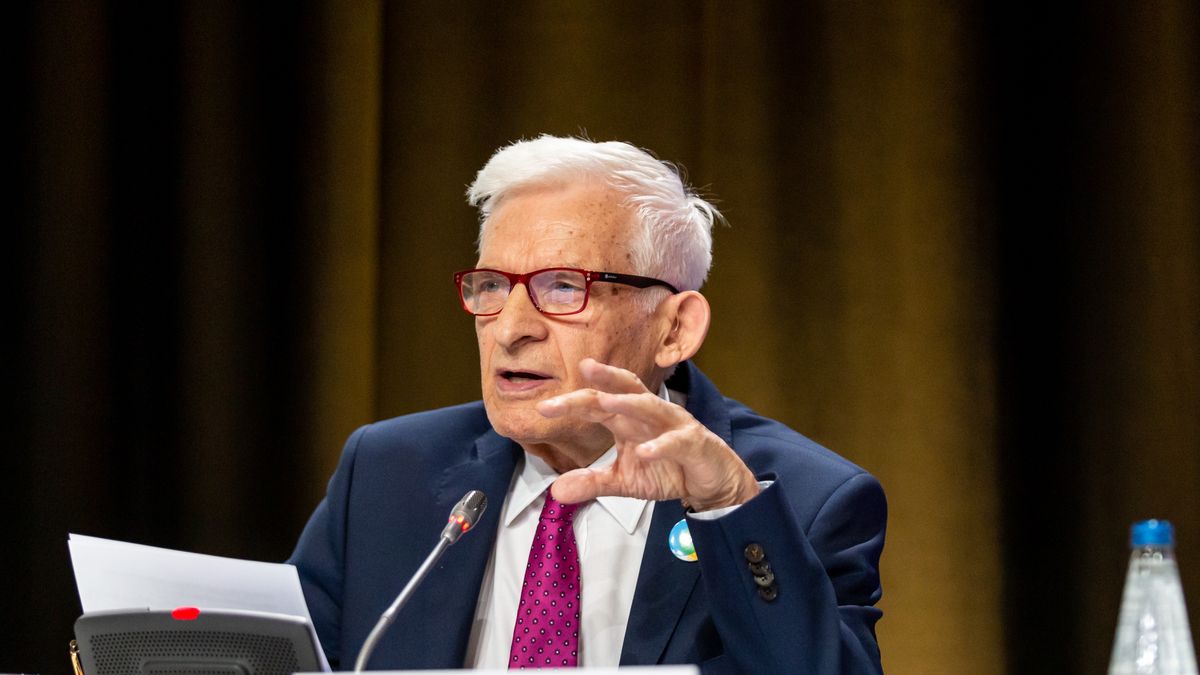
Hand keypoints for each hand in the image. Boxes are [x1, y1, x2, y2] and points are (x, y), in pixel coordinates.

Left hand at [537, 358, 759, 510]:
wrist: (711, 482)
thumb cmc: (668, 470)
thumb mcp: (624, 481)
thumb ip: (592, 482)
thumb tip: (556, 491)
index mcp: (628, 420)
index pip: (598, 404)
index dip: (573, 403)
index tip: (544, 408)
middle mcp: (649, 415)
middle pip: (623, 391)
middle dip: (603, 381)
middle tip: (582, 370)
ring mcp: (674, 425)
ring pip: (651, 406)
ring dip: (628, 403)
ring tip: (605, 402)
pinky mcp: (694, 443)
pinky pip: (676, 442)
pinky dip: (661, 446)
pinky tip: (645, 452)